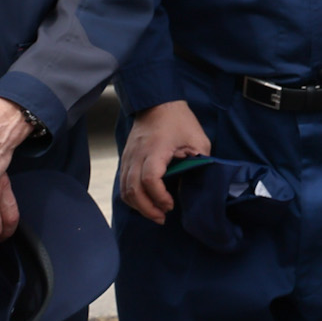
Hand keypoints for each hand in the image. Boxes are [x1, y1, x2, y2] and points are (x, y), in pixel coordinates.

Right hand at [118, 100, 210, 224]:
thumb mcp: (198, 140)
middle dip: (147, 209)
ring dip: (138, 206)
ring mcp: (128, 157)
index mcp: (155, 149)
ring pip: (125, 189)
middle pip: (133, 189)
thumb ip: (198, 163)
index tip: (171, 204)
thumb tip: (191, 185)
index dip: (159, 197)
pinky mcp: (125, 159)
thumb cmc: (179, 121)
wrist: (156, 103)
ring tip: (155, 213)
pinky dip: (132, 197)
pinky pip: (123, 183)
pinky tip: (145, 202)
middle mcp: (137, 155)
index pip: (149, 179)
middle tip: (162, 217)